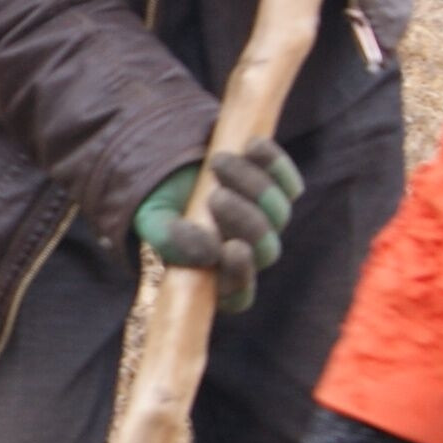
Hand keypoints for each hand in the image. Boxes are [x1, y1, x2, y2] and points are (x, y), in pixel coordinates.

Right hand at [137, 143, 304, 312]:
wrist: (169, 160)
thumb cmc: (159, 202)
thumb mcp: (154, 222)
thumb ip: (171, 241)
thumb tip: (209, 253)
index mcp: (216, 276)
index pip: (238, 295)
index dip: (241, 277)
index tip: (232, 249)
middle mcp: (247, 253)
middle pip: (266, 251)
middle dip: (244, 222)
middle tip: (215, 197)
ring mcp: (267, 222)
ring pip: (279, 214)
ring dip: (252, 186)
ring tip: (218, 161)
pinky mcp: (280, 189)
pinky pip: (289, 182)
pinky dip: (273, 164)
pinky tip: (251, 146)